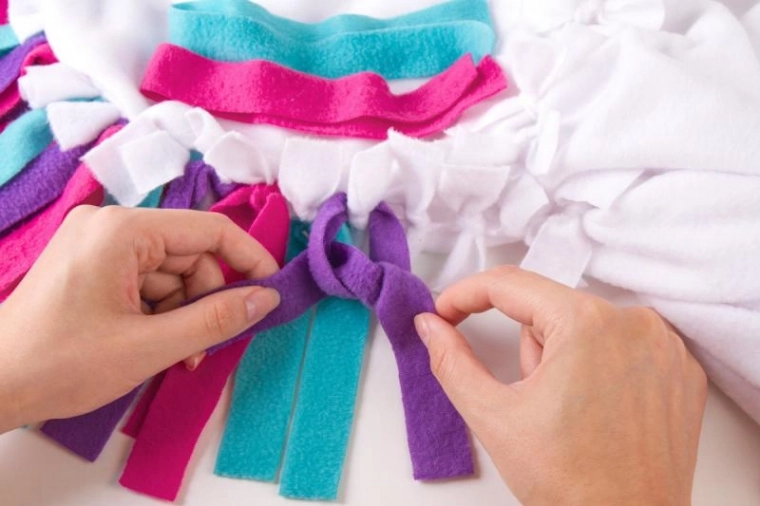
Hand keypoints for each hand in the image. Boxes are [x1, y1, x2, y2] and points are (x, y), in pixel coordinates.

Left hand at [0, 206, 279, 432]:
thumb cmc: (63, 364)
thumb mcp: (151, 346)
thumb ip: (216, 320)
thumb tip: (267, 298)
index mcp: (123, 230)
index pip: (208, 230)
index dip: (249, 259)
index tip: (272, 291)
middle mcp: (110, 225)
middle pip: (188, 255)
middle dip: (203, 301)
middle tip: (203, 347)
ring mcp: (96, 243)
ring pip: (169, 273)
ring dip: (181, 313)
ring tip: (172, 355)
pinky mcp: (89, 264)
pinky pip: (144, 281)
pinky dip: (157, 312)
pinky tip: (151, 344)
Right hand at [414, 266, 706, 505]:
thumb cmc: (571, 483)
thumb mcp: (493, 416)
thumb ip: (451, 361)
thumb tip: (430, 325)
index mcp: (586, 324)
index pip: (509, 285)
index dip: (466, 295)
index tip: (445, 313)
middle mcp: (634, 322)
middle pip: (549, 309)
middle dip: (527, 348)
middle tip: (532, 401)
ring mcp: (664, 344)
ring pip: (584, 325)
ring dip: (563, 356)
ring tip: (570, 412)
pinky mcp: (680, 367)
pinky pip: (622, 344)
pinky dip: (601, 365)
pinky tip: (600, 409)